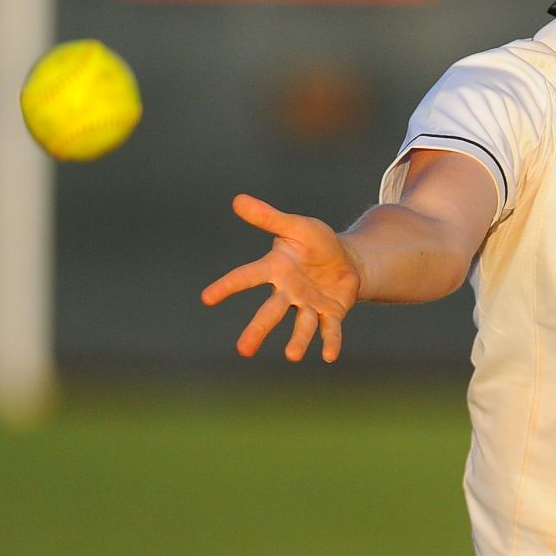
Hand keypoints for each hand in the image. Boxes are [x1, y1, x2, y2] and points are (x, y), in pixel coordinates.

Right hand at [200, 194, 361, 361]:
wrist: (348, 260)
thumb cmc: (316, 243)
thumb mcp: (296, 226)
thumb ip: (268, 218)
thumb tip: (237, 200)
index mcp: (275, 269)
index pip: (247, 278)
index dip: (227, 286)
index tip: (206, 298)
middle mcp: (288, 292)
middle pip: (270, 312)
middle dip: (258, 330)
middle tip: (243, 350)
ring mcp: (309, 305)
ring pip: (301, 325)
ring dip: (297, 340)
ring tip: (292, 356)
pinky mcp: (331, 313)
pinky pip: (330, 329)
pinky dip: (330, 342)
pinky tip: (329, 356)